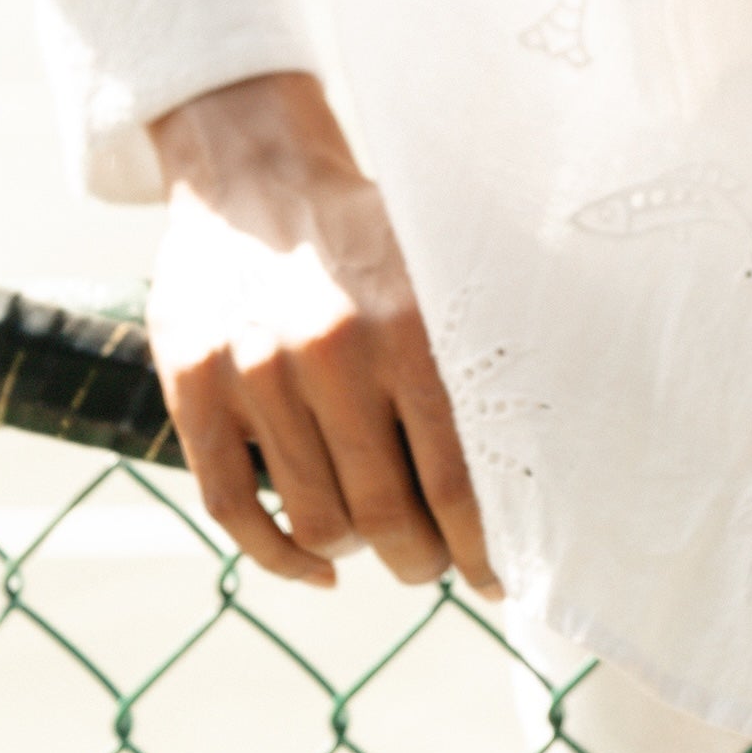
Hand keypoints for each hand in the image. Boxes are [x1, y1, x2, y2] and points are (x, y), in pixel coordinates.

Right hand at [146, 70, 500, 599]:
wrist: (254, 172)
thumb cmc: (365, 233)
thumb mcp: (434, 268)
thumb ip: (477, 345)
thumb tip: (557, 434)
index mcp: (404, 328)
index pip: (452, 477)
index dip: (478, 546)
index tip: (496, 580)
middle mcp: (328, 354)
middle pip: (382, 515)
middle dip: (418, 561)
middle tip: (433, 565)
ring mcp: (254, 374)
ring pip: (312, 520)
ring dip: (354, 556)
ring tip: (379, 547)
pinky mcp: (194, 389)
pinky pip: (233, 509)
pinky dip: (278, 558)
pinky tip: (316, 568)